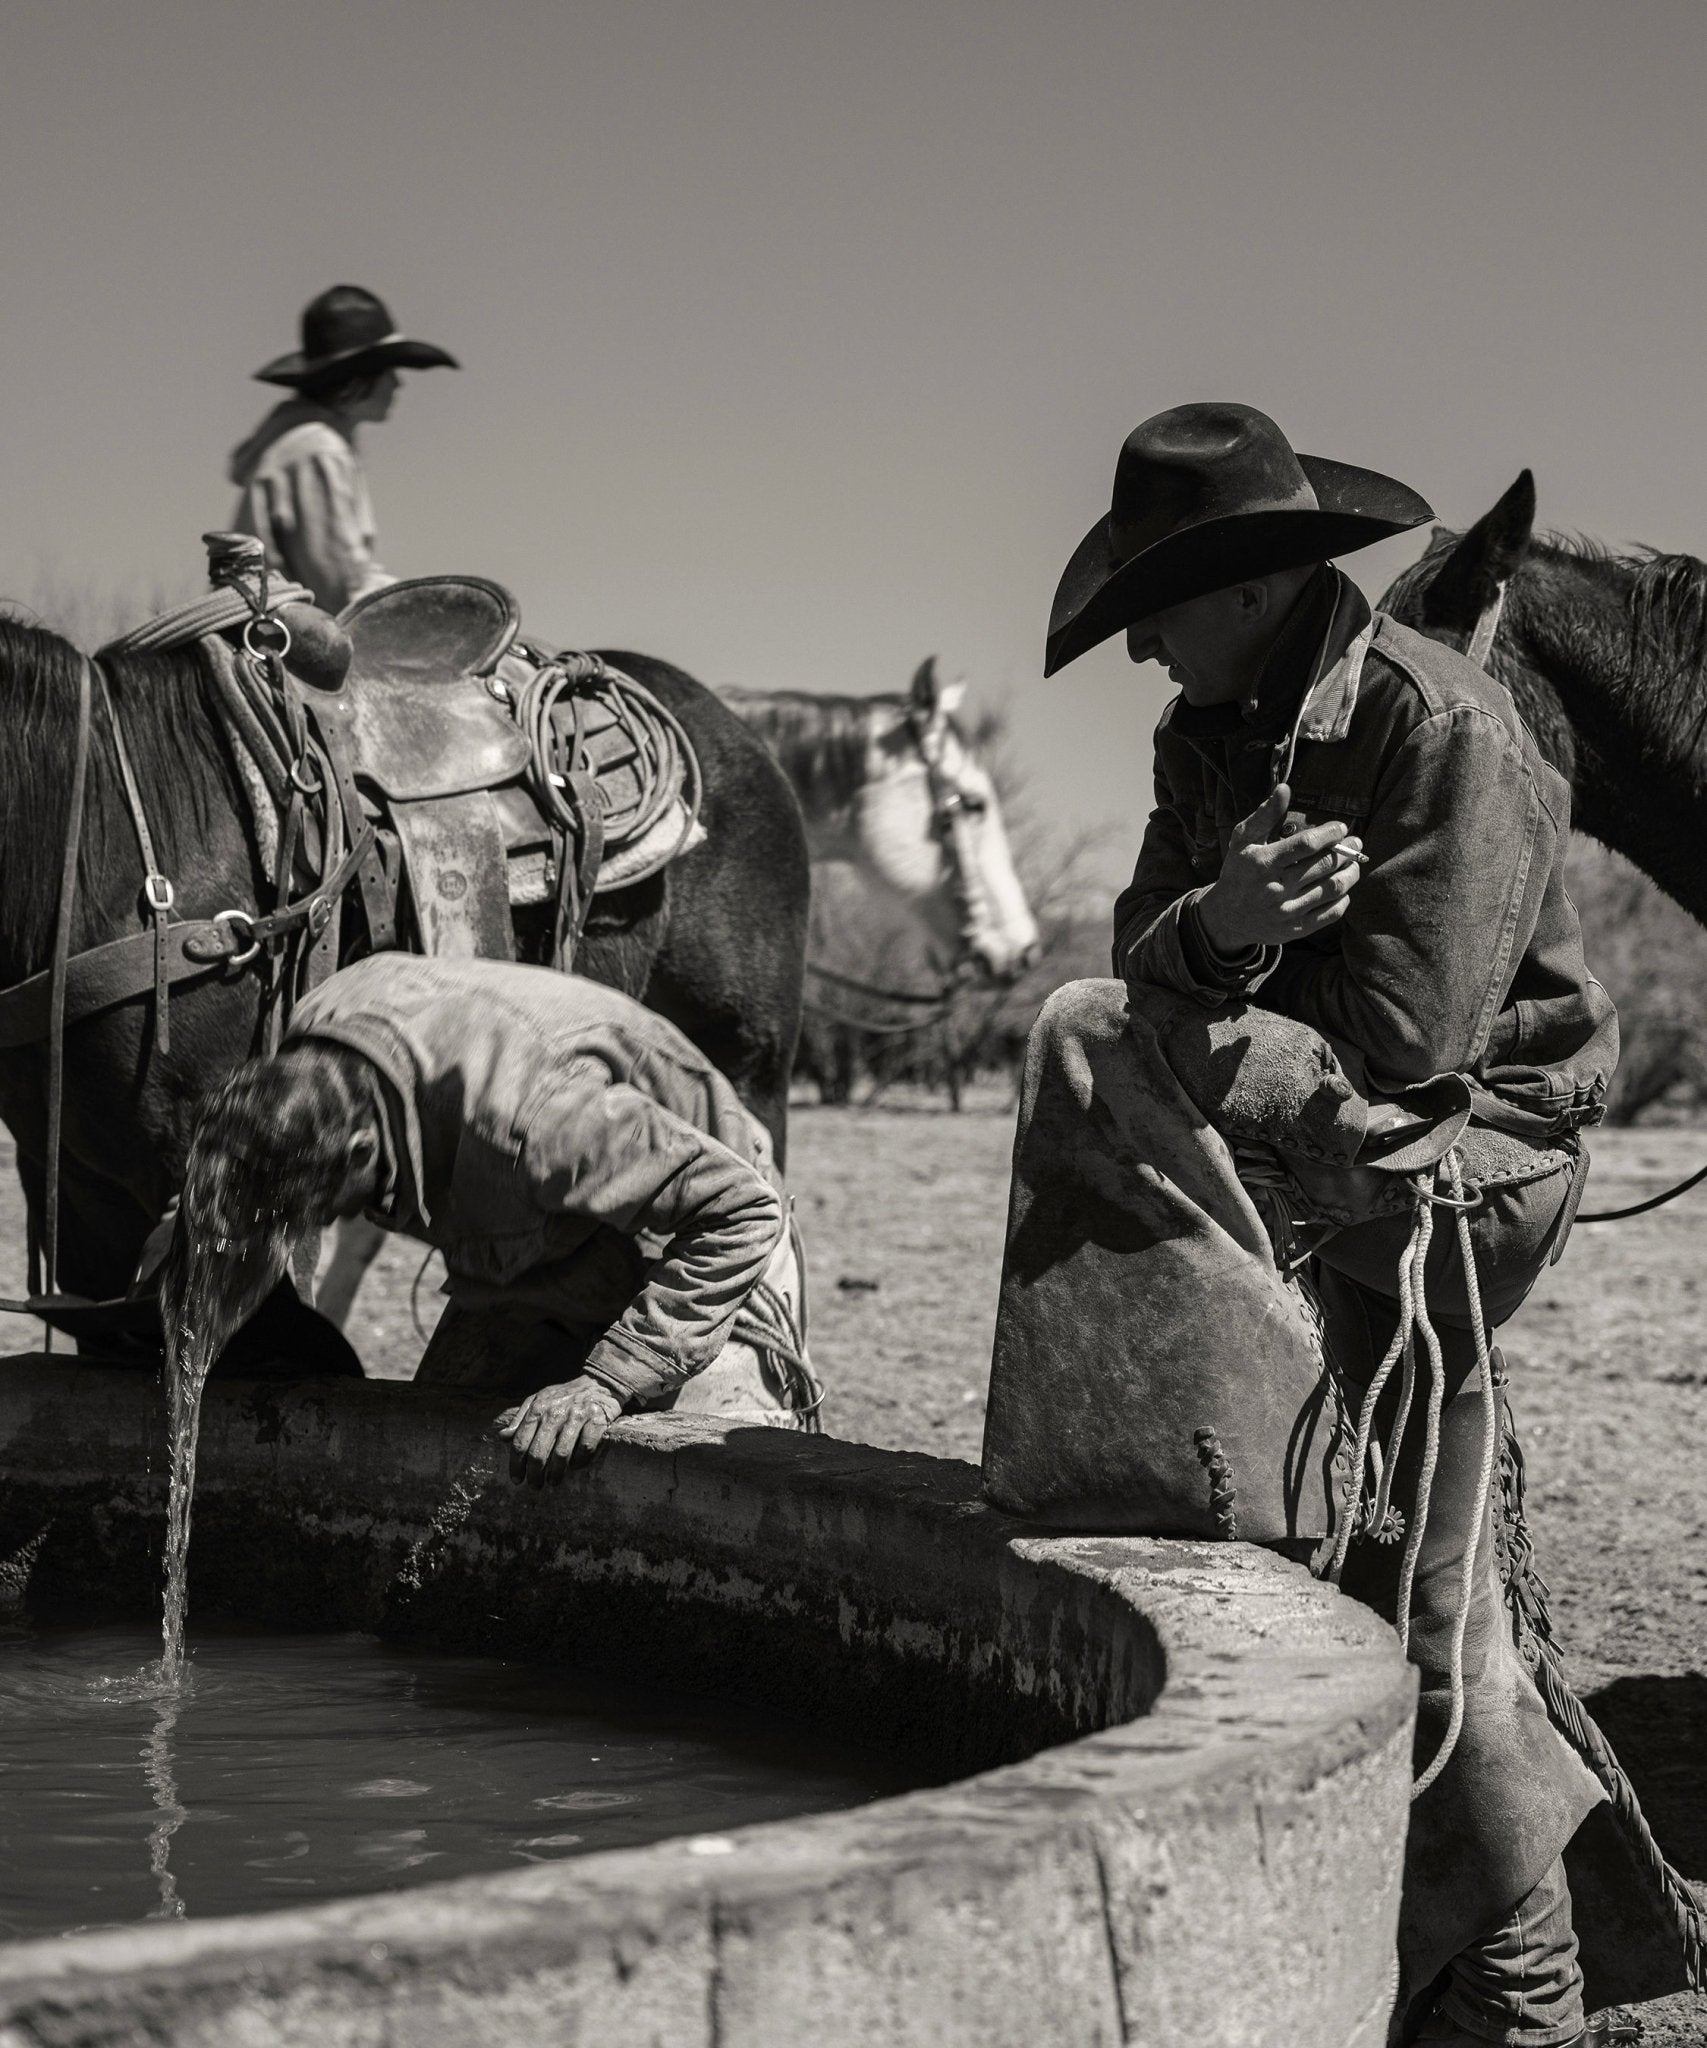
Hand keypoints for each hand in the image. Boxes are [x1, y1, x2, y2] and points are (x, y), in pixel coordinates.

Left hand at [494, 1376, 624, 1486]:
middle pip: (538, 1452)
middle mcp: (555, 1412)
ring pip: (561, 1454)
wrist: (600, 1382)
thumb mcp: (539, 1400)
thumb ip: (521, 1418)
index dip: (516, 1464)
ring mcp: (577, 1416)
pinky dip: (580, 1461)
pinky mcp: (597, 1420)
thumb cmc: (565, 1396)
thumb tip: (502, 1437)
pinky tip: (575, 1466)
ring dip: (556, 1473)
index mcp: (538, 1408)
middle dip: (534, 1474)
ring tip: (553, 1482)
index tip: (516, 1479)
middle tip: (535, 1486)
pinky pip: (586, 1448)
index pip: (520, 1442)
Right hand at [1196, 783, 1362, 952]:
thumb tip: (1285, 788)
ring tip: (1354, 863)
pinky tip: (1342, 888)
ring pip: (1332, 888)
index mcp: (1263, 863)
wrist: (1227, 917)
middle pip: (1324, 865)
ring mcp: (1286, 912)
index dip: (1330, 834)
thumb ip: (1265, 815)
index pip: (1306, 844)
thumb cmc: (1239, 872)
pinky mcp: (1295, 930)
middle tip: (1355, 842)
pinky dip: (1343, 898)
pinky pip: (1331, 913)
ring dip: (1350, 873)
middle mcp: (1275, 888)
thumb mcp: (1243, 841)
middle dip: (1346, 851)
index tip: (1341, 828)